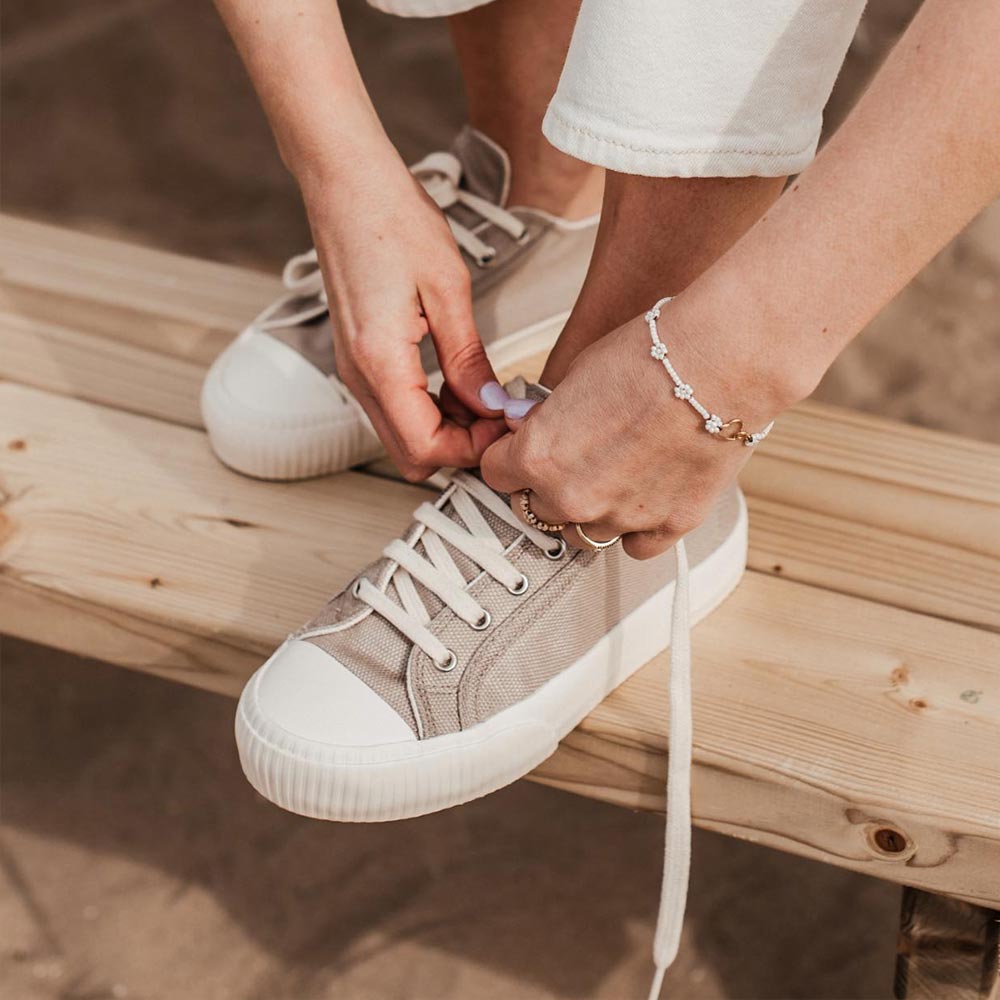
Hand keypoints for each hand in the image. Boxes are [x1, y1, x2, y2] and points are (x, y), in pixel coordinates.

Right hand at [301, 145, 505, 480]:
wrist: (344, 181)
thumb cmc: (391, 218)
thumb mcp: (448, 289)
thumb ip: (468, 359)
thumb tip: (491, 405)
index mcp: (379, 362)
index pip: (425, 447)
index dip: (471, 448)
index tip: (505, 420)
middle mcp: (358, 376)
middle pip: (410, 455)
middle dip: (459, 447)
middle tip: (498, 413)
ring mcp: (353, 369)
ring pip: (402, 435)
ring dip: (446, 428)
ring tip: (485, 392)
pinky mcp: (358, 358)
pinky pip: (394, 407)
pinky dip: (429, 408)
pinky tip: (458, 380)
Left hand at [481, 309, 795, 558]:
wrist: (721, 362)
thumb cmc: (651, 356)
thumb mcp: (574, 375)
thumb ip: (546, 417)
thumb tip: (530, 428)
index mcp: (540, 458)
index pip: (496, 475)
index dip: (509, 458)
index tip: (520, 453)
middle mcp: (574, 497)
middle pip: (537, 510)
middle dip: (548, 486)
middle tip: (574, 459)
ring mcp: (621, 517)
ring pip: (584, 535)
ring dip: (590, 511)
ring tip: (613, 476)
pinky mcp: (668, 526)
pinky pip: (636, 547)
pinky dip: (636, 529)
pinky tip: (644, 498)